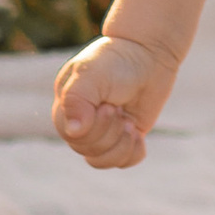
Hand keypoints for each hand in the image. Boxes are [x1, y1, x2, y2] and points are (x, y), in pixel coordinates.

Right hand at [53, 32, 178, 172]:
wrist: (148, 53)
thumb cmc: (116, 61)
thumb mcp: (92, 74)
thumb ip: (77, 100)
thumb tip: (74, 131)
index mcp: (67, 108)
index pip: (73, 137)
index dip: (94, 129)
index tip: (109, 105)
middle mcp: (82, 122)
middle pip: (88, 150)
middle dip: (110, 132)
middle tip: (120, 108)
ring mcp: (103, 131)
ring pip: (102, 161)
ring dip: (121, 145)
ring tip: (130, 123)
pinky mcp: (124, 136)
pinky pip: (123, 161)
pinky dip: (133, 152)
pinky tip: (138, 134)